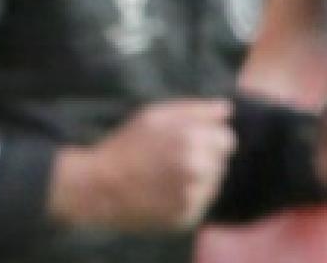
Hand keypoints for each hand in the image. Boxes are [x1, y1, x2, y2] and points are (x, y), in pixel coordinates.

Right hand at [48, 99, 235, 231]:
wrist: (99, 187)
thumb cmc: (125, 146)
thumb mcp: (153, 116)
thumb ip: (195, 109)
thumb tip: (227, 109)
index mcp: (191, 139)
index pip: (227, 138)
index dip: (209, 137)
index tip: (189, 140)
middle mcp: (196, 168)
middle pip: (221, 161)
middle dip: (204, 157)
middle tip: (171, 159)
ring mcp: (193, 195)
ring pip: (213, 183)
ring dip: (197, 178)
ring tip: (164, 177)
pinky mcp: (188, 217)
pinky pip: (200, 203)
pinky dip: (186, 198)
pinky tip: (162, 193)